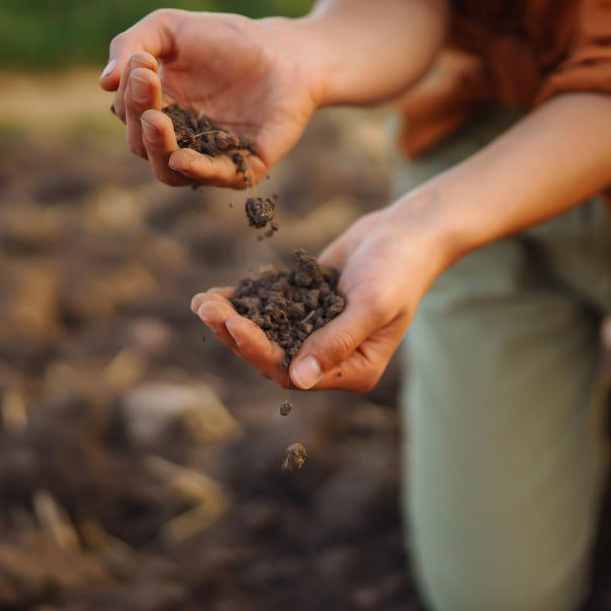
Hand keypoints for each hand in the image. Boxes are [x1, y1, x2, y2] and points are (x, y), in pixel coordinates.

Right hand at [100, 10, 325, 187]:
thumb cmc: (226, 38)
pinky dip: (195, 170)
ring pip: (167, 171)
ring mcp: (209, 156)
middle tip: (147, 83)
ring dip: (156, 148)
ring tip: (156, 119)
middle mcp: (178, 138)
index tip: (142, 63)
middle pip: (141, 144)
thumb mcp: (169, 28)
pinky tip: (179, 157)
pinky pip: (214, 178)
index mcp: (157, 109)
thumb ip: (131, 44)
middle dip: (139, 115)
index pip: (128, 114)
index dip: (129, 93)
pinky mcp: (244, 166)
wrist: (286, 50)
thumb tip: (103, 83)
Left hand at [190, 204, 452, 391]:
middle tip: (205, 308)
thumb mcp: (371, 305)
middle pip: (272, 356)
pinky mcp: (305, 306)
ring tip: (202, 303)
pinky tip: (218, 293)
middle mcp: (331, 358)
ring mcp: (316, 332)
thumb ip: (336, 341)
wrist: (407, 231)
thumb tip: (298, 378)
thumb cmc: (399, 269)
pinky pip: (269, 311)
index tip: (234, 326)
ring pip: (265, 334)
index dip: (260, 352)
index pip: (294, 372)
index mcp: (353, 371)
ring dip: (233, 320)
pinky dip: (245, 303)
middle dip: (236, 334)